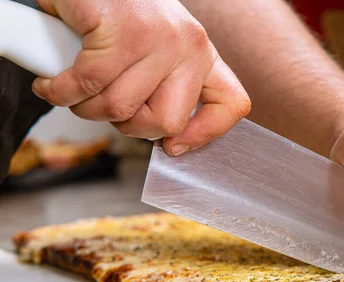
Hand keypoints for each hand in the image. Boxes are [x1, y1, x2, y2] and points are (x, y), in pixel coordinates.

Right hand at [31, 0, 249, 155]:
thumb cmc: (120, 14)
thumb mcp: (160, 50)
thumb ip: (168, 87)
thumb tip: (170, 141)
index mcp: (202, 55)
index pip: (231, 104)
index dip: (204, 135)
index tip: (174, 146)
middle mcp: (189, 45)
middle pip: (166, 122)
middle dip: (126, 126)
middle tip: (107, 106)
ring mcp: (157, 36)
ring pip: (119, 107)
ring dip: (85, 108)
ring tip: (74, 89)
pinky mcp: (120, 28)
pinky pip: (86, 84)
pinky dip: (60, 90)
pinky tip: (53, 82)